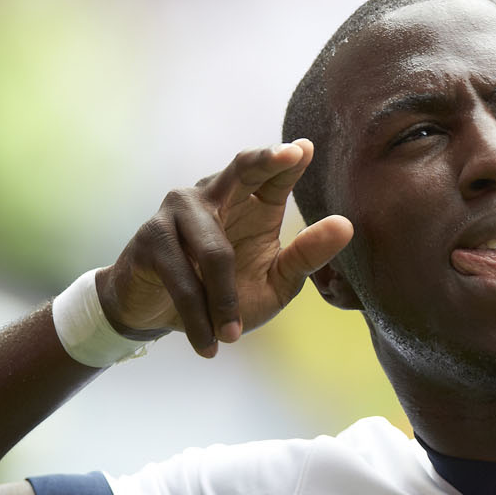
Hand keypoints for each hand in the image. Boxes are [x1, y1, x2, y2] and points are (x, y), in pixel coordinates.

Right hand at [99, 141, 352, 356]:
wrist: (159, 317)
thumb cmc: (222, 295)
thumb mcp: (273, 283)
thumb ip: (306, 256)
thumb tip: (345, 226)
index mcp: (251, 200)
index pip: (274, 174)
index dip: (288, 161)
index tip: (305, 150)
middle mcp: (214, 194)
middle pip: (241, 169)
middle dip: (265, 161)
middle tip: (290, 155)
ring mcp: (178, 211)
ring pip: (214, 251)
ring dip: (223, 300)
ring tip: (231, 336)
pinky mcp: (150, 238)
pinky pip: (183, 279)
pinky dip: (198, 316)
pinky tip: (209, 344)